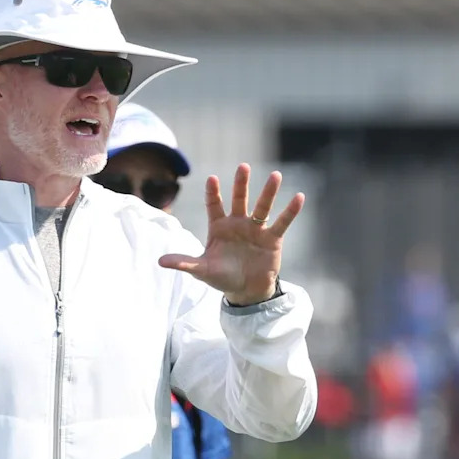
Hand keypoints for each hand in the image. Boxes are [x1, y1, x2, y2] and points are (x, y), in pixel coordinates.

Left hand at [158, 163, 302, 304]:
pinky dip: (290, 211)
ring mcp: (255, 229)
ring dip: (268, 192)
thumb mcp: (201, 270)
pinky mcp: (272, 238)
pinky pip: (282, 222)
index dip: (214, 193)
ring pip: (262, 207)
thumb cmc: (221, 277)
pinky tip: (299, 197)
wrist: (245, 291)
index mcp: (218, 227)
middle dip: (241, 184)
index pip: (214, 206)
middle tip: (243, 166)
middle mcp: (237, 223)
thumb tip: (160, 261)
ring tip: (276, 175)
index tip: (212, 178)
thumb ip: (183, 263)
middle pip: (239, 199)